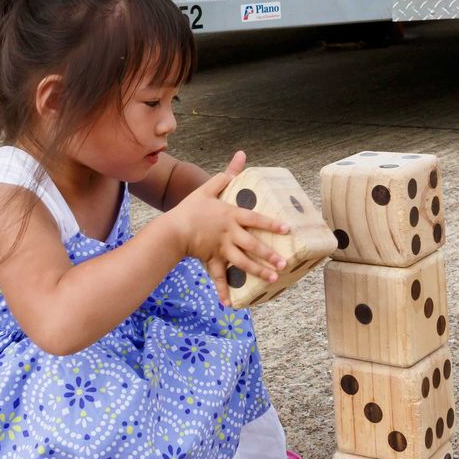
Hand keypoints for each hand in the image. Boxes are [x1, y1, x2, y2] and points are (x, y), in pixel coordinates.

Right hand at [169, 151, 288, 304]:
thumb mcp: (209, 188)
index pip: (255, 219)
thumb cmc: (191, 207)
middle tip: (283, 262)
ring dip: (257, 271)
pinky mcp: (211, 260)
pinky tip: (231, 303)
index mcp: (230, 216)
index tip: (286, 230)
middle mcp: (229, 234)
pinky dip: (223, 290)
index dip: (271, 224)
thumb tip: (241, 155)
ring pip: (242, 262)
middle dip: (268, 255)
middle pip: (252, 245)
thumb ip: (228, 174)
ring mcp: (220, 249)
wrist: (172, 229)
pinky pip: (218, 277)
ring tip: (273, 278)